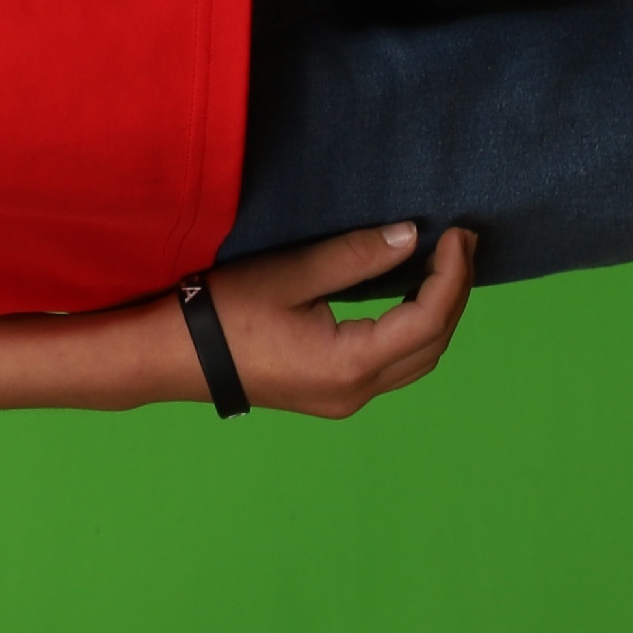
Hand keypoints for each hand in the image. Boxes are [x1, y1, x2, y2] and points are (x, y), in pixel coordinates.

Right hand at [198, 220, 475, 416]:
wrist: (172, 356)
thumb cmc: (224, 312)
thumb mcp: (290, 275)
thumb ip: (356, 257)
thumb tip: (412, 237)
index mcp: (351, 365)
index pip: (428, 320)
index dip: (452, 275)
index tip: (457, 233)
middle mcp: (358, 392)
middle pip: (433, 345)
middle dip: (454, 293)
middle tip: (460, 243)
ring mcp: (345, 399)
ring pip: (417, 360)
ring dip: (437, 315)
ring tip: (442, 266)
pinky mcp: (332, 394)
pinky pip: (393, 364)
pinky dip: (412, 330)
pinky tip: (408, 296)